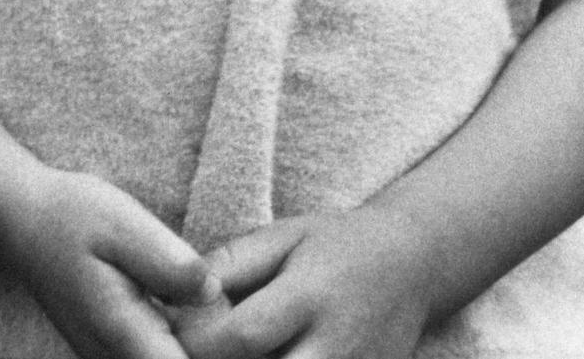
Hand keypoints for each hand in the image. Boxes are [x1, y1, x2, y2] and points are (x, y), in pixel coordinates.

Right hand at [7, 166, 222, 358]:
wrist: (25, 222)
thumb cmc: (73, 216)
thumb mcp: (124, 224)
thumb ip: (168, 263)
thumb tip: (214, 292)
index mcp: (122, 333)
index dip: (219, 349)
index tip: (234, 318)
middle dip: (213, 343)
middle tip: (220, 296)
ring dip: (196, 341)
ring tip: (201, 294)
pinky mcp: (112, 352)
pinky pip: (155, 356)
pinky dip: (180, 337)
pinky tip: (185, 299)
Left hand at [171, 207, 431, 358]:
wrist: (411, 267)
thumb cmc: (335, 246)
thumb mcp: (283, 236)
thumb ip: (229, 265)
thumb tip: (173, 298)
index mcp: (310, 296)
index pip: (243, 337)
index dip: (199, 342)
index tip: (173, 329)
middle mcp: (333, 348)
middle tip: (193, 350)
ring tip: (225, 351)